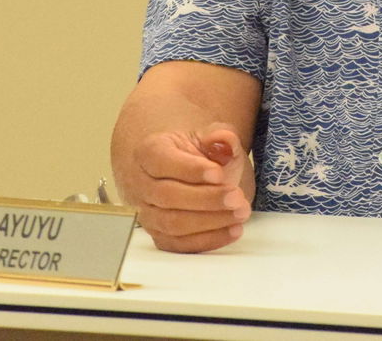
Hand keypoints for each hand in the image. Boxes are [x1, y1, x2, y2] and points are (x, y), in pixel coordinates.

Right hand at [123, 125, 252, 252]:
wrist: (189, 174)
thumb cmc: (198, 155)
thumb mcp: (210, 138)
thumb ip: (219, 137)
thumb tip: (223, 140)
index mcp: (149, 152)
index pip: (162, 161)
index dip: (190, 169)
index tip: (219, 173)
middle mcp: (142, 184)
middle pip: (167, 196)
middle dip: (206, 199)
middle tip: (237, 197)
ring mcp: (148, 213)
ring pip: (172, 224)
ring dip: (210, 222)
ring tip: (240, 213)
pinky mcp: (159, 236)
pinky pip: (179, 245)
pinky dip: (208, 240)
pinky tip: (232, 230)